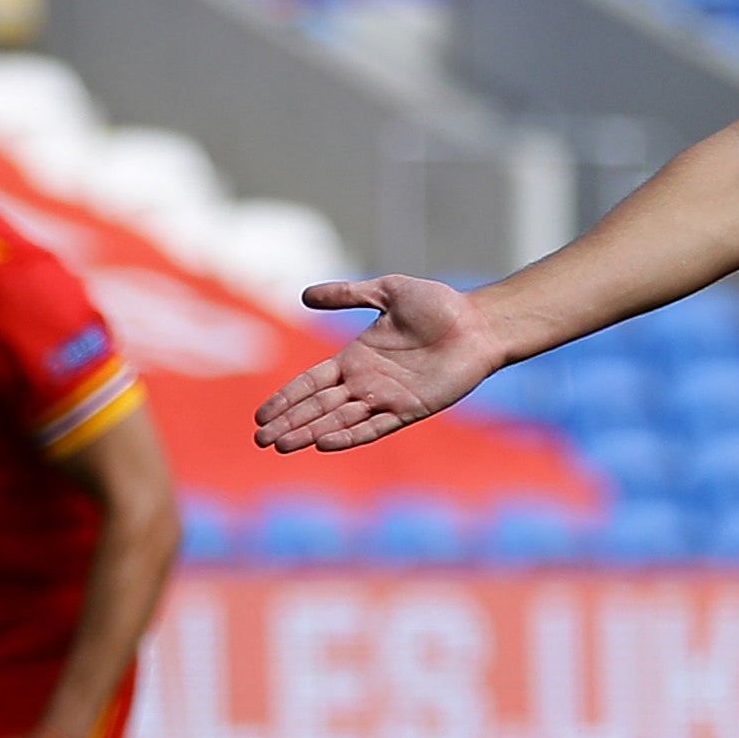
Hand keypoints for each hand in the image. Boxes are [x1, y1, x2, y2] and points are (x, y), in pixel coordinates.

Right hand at [253, 277, 498, 452]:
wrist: (479, 322)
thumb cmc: (439, 305)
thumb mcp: (388, 292)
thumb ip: (348, 294)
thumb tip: (304, 295)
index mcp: (356, 358)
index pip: (311, 383)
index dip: (286, 398)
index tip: (260, 416)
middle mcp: (367, 382)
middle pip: (318, 406)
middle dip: (289, 422)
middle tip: (260, 439)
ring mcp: (387, 397)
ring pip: (339, 420)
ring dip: (310, 433)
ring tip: (282, 445)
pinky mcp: (410, 409)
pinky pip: (374, 426)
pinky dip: (349, 435)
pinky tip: (325, 443)